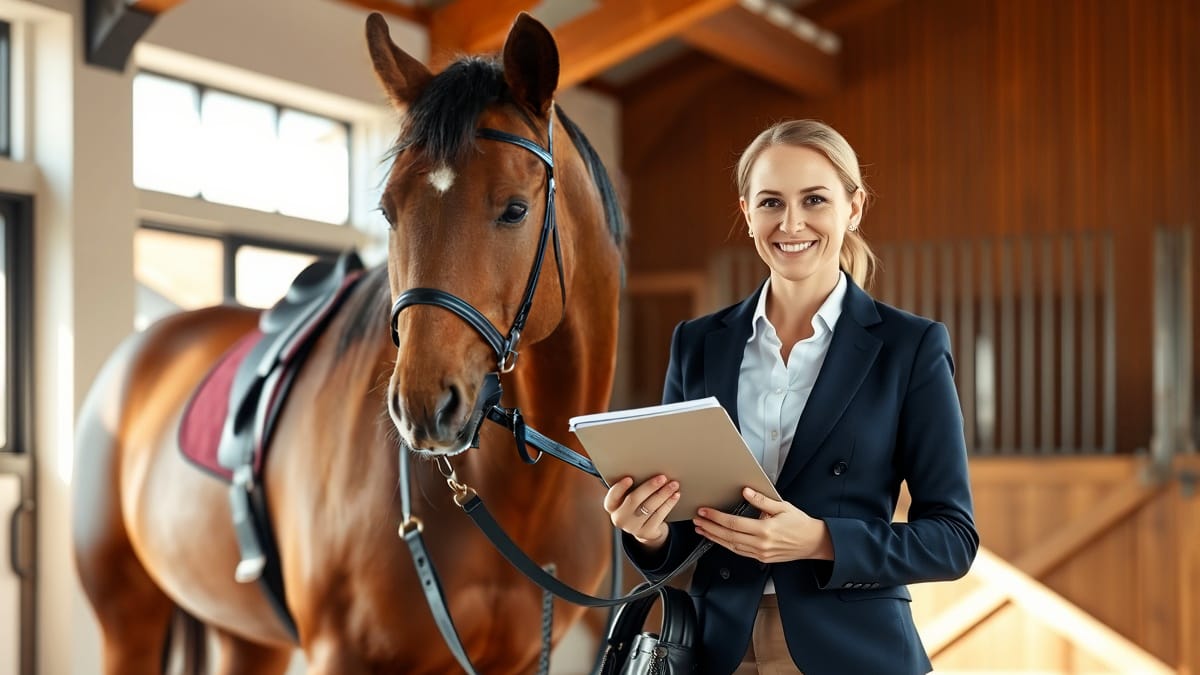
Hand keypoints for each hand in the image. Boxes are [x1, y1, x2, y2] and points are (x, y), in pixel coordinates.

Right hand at [602, 475, 680, 550]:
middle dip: (649, 487)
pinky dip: (669, 504)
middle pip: (634, 500)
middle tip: (662, 477)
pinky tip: (675, 496)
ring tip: (673, 484)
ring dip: (663, 494)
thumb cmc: (636, 503)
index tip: (629, 478)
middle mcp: (619, 518)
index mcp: (611, 506)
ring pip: (649, 508)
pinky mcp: (646, 533)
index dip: (619, 488)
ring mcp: (632, 528)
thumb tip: (648, 468)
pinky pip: (659, 516)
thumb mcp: (629, 495)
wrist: (644, 526)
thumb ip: (632, 485)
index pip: (612, 497)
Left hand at [692, 487, 833, 562]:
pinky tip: (718, 539)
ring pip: (731, 546)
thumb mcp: (782, 507)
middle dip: (710, 528)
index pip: (734, 523)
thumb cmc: (800, 524)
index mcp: (765, 530)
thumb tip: (746, 492)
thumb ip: (762, 500)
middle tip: (697, 520)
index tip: (705, 512)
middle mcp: (761, 544)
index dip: (716, 517)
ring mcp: (760, 553)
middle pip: (728, 536)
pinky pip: (739, 552)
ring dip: (714, 538)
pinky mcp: (761, 558)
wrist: (813, 543)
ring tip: (702, 529)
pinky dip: (726, 545)